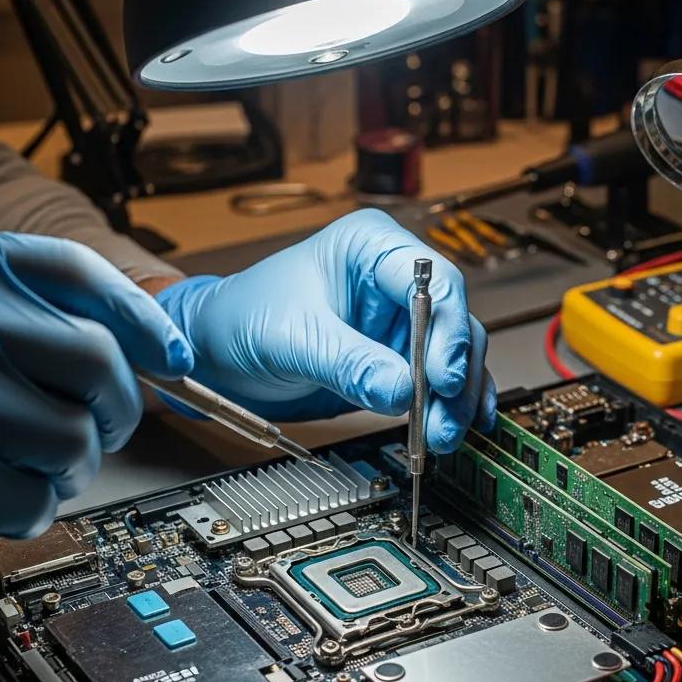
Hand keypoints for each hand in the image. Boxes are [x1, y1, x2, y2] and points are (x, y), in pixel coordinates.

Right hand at [0, 233, 192, 537]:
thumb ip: (49, 299)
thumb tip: (166, 352)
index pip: (80, 278)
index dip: (143, 324)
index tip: (173, 361)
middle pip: (97, 369)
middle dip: (114, 407)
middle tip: (94, 421)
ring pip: (73, 447)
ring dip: (68, 463)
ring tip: (26, 453)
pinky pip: (30, 502)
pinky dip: (26, 503)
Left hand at [156, 209, 494, 451]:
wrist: (218, 351)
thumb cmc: (242, 317)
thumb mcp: (291, 338)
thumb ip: (348, 363)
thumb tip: (400, 391)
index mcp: (372, 247)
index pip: (433, 283)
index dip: (447, 331)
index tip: (443, 378)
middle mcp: (395, 281)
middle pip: (453, 323)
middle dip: (454, 377)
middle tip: (444, 420)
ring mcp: (401, 321)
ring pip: (455, 356)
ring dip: (453, 399)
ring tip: (442, 434)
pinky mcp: (398, 358)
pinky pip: (439, 380)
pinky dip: (450, 404)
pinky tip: (463, 424)